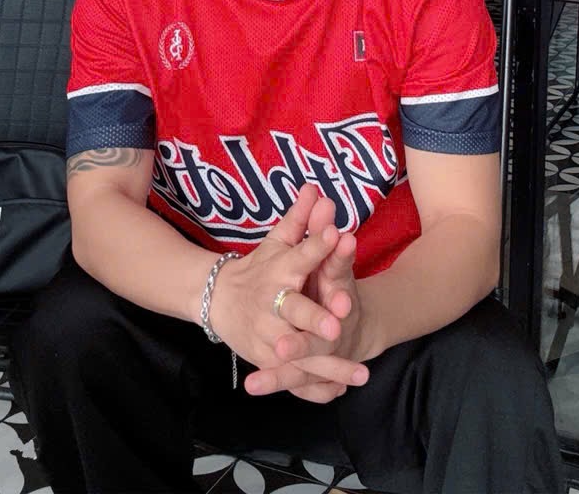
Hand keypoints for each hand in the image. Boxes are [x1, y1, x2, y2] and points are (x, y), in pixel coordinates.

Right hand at [210, 184, 367, 398]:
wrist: (218, 300)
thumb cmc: (257, 269)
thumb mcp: (276, 242)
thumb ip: (299, 218)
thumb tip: (315, 187)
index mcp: (278, 270)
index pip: (300, 255)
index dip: (318, 246)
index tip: (340, 235)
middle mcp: (272, 303)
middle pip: (294, 309)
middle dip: (315, 315)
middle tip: (340, 318)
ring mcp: (268, 335)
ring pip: (300, 351)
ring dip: (328, 363)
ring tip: (359, 374)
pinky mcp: (267, 360)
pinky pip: (293, 378)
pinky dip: (315, 388)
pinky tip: (340, 392)